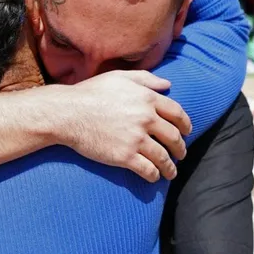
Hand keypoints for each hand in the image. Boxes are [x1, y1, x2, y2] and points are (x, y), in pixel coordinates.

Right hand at [50, 70, 191, 181]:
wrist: (68, 113)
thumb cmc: (90, 92)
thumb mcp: (119, 77)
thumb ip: (146, 79)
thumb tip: (167, 83)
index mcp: (147, 98)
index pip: (177, 113)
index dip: (185, 124)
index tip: (186, 132)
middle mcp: (146, 118)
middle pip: (174, 137)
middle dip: (180, 148)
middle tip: (181, 154)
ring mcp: (136, 139)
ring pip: (164, 157)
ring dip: (170, 167)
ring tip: (171, 172)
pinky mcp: (125, 157)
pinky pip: (148, 170)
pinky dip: (154, 175)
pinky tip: (154, 176)